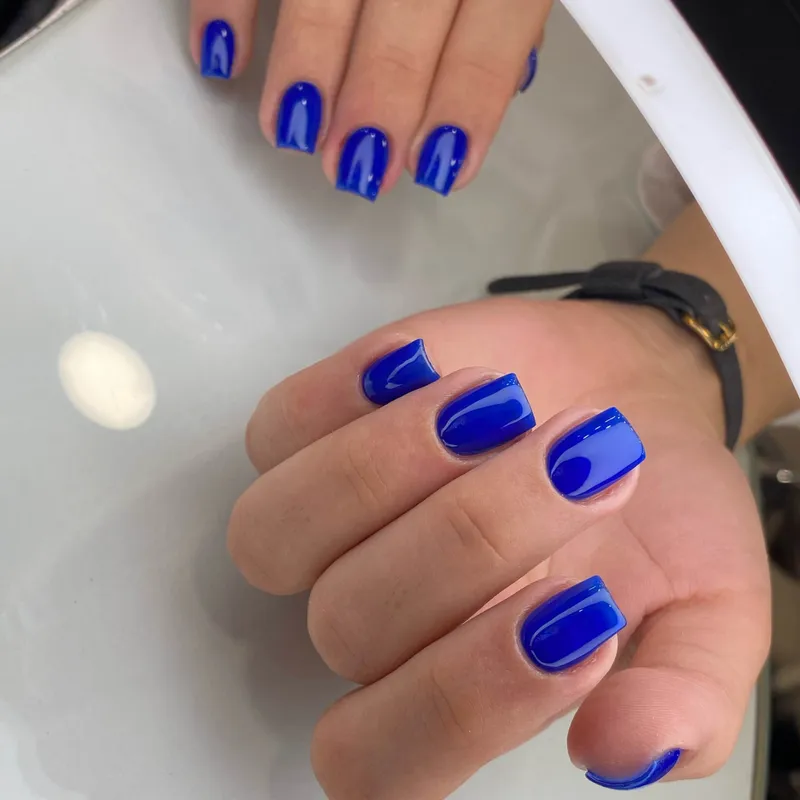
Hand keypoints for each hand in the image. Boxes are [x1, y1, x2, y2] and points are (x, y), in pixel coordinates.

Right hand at [189, 0, 547, 199]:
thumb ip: (509, 1)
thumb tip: (510, 77)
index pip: (495, 20)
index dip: (467, 102)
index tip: (439, 164)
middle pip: (409, 2)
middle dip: (381, 98)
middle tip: (355, 165)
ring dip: (306, 62)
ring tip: (292, 129)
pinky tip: (226, 52)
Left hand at [227, 277, 771, 794]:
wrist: (633, 399)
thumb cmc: (664, 516)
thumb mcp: (712, 612)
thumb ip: (686, 701)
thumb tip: (622, 753)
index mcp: (456, 689)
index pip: (384, 757)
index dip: (466, 698)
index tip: (585, 609)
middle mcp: (375, 617)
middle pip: (345, 625)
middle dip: (473, 538)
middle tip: (578, 465)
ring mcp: (328, 523)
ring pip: (273, 533)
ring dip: (384, 467)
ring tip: (504, 406)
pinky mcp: (311, 432)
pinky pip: (273, 428)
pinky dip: (341, 393)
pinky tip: (424, 364)